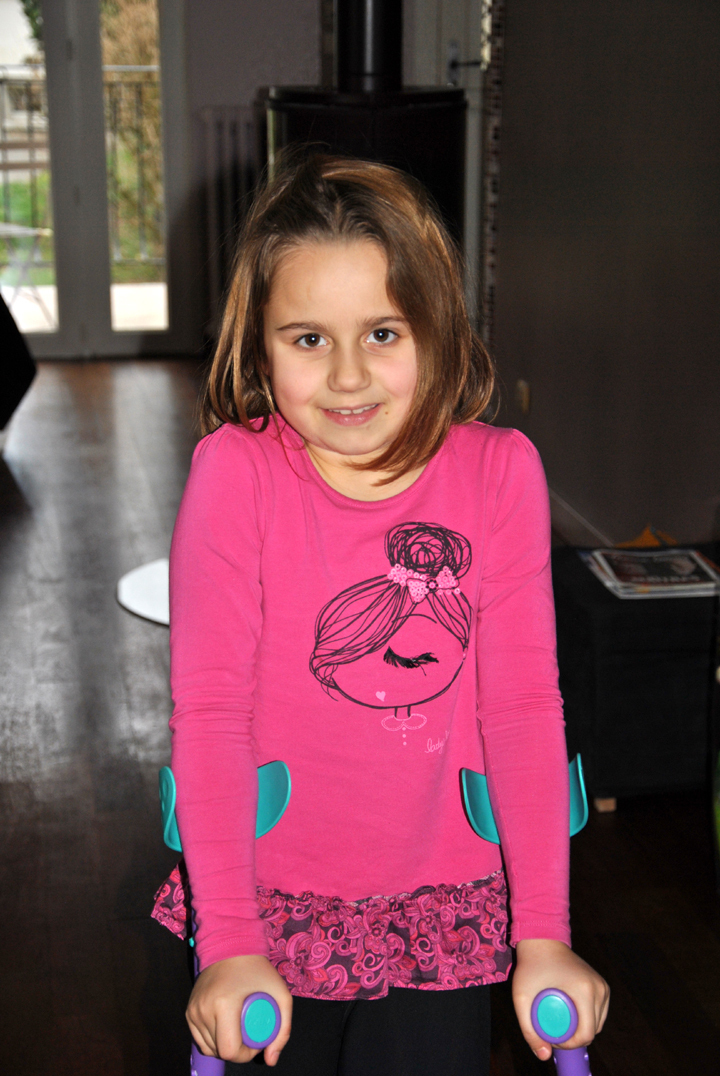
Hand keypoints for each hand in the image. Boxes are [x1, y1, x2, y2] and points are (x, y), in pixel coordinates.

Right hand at [187, 954, 292, 1066]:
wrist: (231, 945)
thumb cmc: (257, 969)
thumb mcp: (280, 994)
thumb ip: (283, 1029)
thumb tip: (271, 1060)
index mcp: (223, 1005)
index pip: (229, 1050)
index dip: (246, 1054)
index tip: (256, 1042)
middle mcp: (203, 1009)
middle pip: (218, 1051)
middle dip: (237, 1050)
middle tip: (249, 1035)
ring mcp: (193, 1010)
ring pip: (207, 1047)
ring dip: (223, 1046)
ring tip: (238, 1032)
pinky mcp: (188, 1010)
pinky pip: (198, 1038)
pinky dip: (211, 1040)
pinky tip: (224, 1032)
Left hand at [512, 939, 608, 1061]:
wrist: (542, 940)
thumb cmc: (530, 966)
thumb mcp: (522, 998)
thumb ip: (528, 1029)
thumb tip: (544, 1057)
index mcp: (584, 990)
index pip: (586, 1034)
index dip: (569, 1044)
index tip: (552, 1038)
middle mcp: (599, 988)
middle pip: (593, 1030)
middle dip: (574, 1038)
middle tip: (552, 1030)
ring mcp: (603, 986)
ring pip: (598, 1023)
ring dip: (581, 1029)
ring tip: (560, 1024)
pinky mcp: (602, 985)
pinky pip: (599, 1013)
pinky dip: (588, 1019)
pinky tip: (572, 1017)